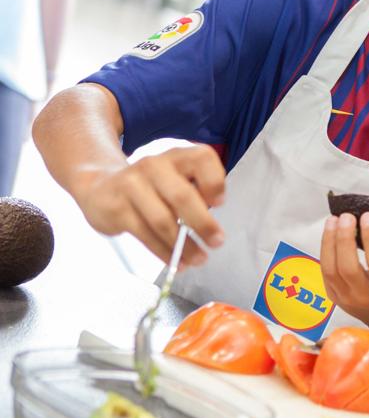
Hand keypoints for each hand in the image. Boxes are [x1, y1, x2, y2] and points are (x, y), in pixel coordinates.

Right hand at [73, 145, 225, 266]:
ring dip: (185, 245)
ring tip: (198, 259)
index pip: (202, 157)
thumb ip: (195, 194)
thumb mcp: (174, 179)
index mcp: (176, 156)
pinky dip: (164, 252)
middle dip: (203, 224)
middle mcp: (154, 165)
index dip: (214, 181)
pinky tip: (176, 261)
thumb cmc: (149, 187)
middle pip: (182, 196)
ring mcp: (132, 185)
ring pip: (163, 221)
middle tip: (217, 242)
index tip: (220, 203)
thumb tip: (212, 226)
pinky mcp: (117, 208)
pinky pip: (146, 235)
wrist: (99, 187)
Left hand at [320, 212, 368, 325]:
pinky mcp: (336, 297)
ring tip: (333, 220)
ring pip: (331, 270)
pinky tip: (329, 234)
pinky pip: (325, 274)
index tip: (368, 216)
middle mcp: (367, 295)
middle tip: (346, 216)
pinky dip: (325, 252)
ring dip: (329, 242)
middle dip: (344, 238)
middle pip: (348, 266)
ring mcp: (348, 298)